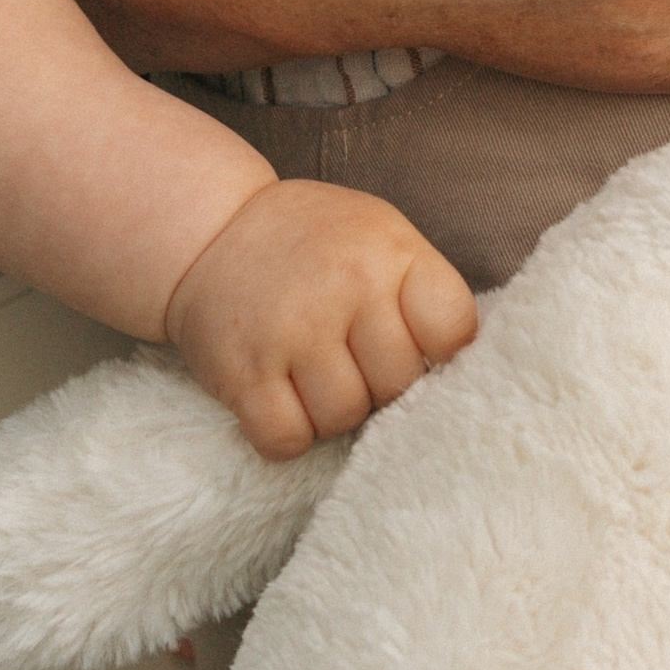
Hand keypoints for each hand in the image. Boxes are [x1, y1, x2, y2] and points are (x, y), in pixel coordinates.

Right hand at [165, 179, 479, 461]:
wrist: (211, 229)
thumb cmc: (313, 243)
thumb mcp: (379, 236)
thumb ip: (419, 291)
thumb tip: (458, 372)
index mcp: (390, 251)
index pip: (454, 330)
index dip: (439, 352)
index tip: (415, 347)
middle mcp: (344, 287)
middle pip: (399, 384)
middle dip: (381, 384)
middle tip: (352, 358)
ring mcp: (291, 331)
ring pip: (344, 419)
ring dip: (333, 411)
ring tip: (313, 373)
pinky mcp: (242, 372)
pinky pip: (287, 441)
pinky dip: (288, 434)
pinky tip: (281, 397)